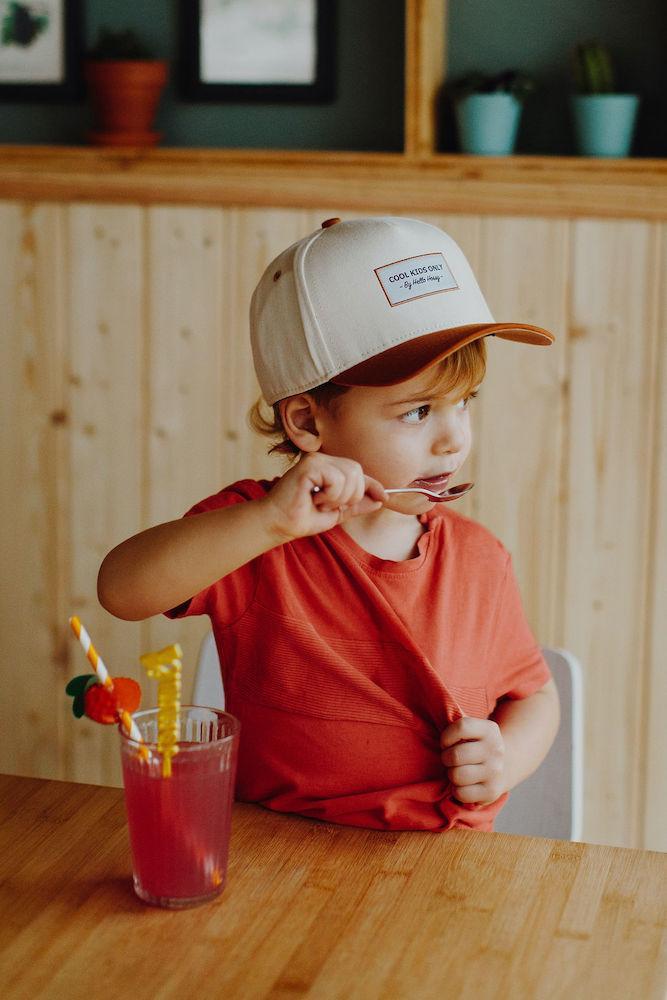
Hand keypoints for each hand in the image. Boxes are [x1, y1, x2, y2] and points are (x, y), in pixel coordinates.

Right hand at [261, 452, 386, 541]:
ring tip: (319, 503)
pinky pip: (336, 479)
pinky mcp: (309, 465)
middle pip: (357, 472)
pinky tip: (314, 498)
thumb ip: (356, 505)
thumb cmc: (302, 517)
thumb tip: (379, 500)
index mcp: (329, 468)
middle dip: (351, 496)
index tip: (385, 498)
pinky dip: (330, 496)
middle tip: (329, 506)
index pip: (358, 472)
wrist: (280, 524)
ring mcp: (316, 460)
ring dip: (338, 498)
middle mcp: (323, 459)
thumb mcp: (336, 513)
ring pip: (349, 476)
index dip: (373, 484)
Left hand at [440, 717, 506, 805]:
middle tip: (450, 759)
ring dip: (451, 775)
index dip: (446, 736)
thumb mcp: (473, 731)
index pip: (461, 727)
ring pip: (456, 776)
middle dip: (446, 758)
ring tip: (457, 771)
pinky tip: (464, 784)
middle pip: (455, 755)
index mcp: (490, 730)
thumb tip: (428, 726)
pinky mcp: (492, 792)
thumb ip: (456, 729)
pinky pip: (461, 793)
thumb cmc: (476, 746)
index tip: (446, 742)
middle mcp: (495, 750)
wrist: (506, 765)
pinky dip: (457, 790)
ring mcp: (495, 772)